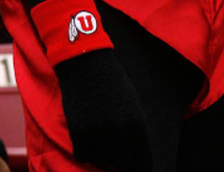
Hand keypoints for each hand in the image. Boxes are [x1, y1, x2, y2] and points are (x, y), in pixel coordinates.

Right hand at [55, 48, 152, 171]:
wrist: (87, 63)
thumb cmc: (112, 82)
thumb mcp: (132, 104)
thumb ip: (135, 131)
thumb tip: (135, 157)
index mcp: (138, 125)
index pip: (144, 164)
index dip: (138, 168)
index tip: (132, 167)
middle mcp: (120, 132)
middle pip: (122, 164)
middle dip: (118, 158)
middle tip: (112, 145)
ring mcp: (99, 134)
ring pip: (102, 161)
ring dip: (100, 153)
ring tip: (98, 135)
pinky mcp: (79, 133)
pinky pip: (83, 156)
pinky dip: (84, 149)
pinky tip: (86, 135)